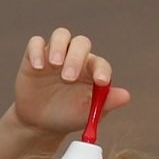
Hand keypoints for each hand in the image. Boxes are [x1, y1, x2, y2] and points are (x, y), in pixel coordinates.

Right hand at [11, 27, 130, 136]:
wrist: (40, 123)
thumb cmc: (68, 116)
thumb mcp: (88, 114)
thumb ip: (106, 103)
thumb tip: (125, 96)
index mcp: (91, 70)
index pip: (100, 63)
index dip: (102, 70)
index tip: (100, 81)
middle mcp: (75, 58)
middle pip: (81, 43)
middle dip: (76, 57)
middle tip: (68, 78)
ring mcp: (54, 55)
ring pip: (61, 35)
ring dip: (59, 47)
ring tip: (55, 65)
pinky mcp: (33, 56)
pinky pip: (36, 43)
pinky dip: (37, 50)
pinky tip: (37, 67)